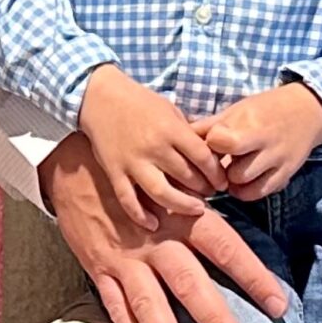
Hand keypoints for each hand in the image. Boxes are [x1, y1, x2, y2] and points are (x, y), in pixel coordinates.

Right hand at [38, 134, 290, 322]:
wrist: (72, 161)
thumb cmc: (136, 171)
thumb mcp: (173, 176)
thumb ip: (204, 198)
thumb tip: (243, 201)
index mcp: (181, 215)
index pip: (225, 248)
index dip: (254, 276)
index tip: (278, 305)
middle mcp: (155, 240)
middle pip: (190, 284)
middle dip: (215, 321)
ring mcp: (125, 258)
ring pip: (150, 305)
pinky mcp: (99, 269)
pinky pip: (116, 307)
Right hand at [75, 67, 226, 229]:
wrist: (99, 97)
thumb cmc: (140, 102)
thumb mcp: (170, 109)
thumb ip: (187, 133)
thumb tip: (210, 155)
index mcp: (170, 129)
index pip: (202, 157)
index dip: (216, 173)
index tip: (221, 180)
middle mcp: (153, 147)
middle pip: (186, 177)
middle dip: (203, 189)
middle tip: (210, 194)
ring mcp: (132, 162)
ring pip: (161, 193)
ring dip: (182, 205)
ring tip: (196, 209)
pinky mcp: (114, 172)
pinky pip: (128, 199)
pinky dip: (140, 215)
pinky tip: (153, 225)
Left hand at [193, 83, 321, 199]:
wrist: (307, 111)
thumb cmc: (265, 109)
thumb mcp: (238, 110)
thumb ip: (211, 124)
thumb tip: (180, 133)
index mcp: (250, 123)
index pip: (221, 141)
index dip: (211, 145)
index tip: (211, 143)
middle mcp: (266, 144)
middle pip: (232, 170)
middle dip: (220, 169)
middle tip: (216, 164)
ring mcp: (277, 162)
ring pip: (244, 185)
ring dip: (232, 182)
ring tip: (229, 171)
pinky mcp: (285, 175)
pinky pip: (260, 193)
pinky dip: (246, 191)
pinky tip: (242, 181)